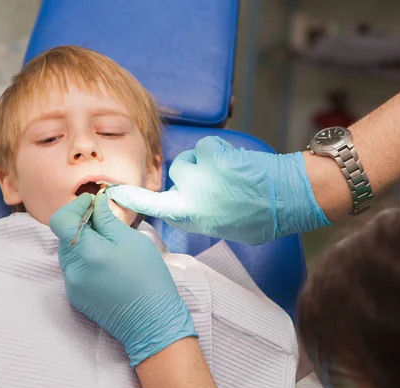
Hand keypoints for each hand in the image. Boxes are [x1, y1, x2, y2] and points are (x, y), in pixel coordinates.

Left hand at [49, 193, 196, 367]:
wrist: (152, 322)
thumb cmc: (149, 279)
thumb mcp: (133, 241)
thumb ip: (108, 220)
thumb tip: (96, 203)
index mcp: (87, 254)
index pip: (61, 221)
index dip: (75, 207)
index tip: (93, 203)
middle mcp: (72, 270)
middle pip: (64, 236)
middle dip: (81, 223)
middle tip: (104, 220)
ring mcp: (71, 286)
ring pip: (68, 252)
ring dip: (82, 241)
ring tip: (108, 242)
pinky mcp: (75, 296)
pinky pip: (73, 268)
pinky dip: (84, 258)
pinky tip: (106, 262)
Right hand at [106, 136, 330, 244]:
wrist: (285, 199)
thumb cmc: (260, 219)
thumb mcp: (223, 228)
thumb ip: (200, 217)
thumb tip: (192, 207)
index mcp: (189, 217)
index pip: (153, 206)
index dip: (133, 198)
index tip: (114, 192)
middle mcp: (188, 197)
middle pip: (177, 176)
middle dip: (192, 176)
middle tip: (216, 183)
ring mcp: (198, 175)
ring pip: (190, 160)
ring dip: (205, 163)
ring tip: (229, 173)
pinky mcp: (210, 155)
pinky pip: (207, 147)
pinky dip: (219, 151)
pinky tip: (235, 162)